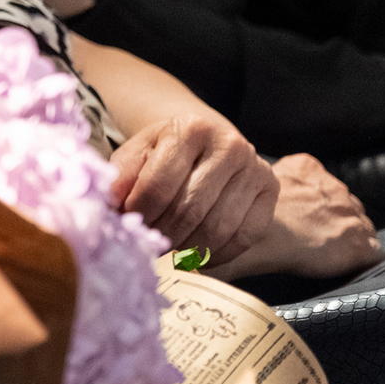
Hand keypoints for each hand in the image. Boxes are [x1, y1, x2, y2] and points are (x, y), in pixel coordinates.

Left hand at [112, 114, 277, 264]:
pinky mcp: (271, 191)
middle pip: (189, 209)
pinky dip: (216, 254)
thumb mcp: (137, 152)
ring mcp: (255, 168)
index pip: (158, 185)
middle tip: (148, 245)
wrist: (205, 140)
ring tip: (168, 251)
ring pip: (217, 227)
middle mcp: (229, 145)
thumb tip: (113, 204)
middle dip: (163, 234)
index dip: (139, 213)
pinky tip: (196, 255)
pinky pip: (243, 237)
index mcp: (190, 128)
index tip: (129, 226)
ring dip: (187, 248)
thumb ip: (121, 175)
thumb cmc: (165, 151)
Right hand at [211, 153, 379, 281]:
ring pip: (360, 225)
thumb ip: (269, 182)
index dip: (315, 201)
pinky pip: (372, 251)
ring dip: (347, 237)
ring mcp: (350, 215)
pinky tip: (342, 264)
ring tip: (325, 252)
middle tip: (312, 235)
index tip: (303, 215)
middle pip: (343, 203)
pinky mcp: (360, 244)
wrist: (257, 237)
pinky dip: (361, 258)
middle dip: (333, 218)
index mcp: (307, 167)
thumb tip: (259, 191)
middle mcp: (334, 187)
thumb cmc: (245, 214)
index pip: (322, 182)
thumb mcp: (253, 181)